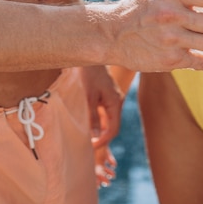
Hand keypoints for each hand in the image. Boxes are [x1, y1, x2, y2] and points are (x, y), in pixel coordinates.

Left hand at [79, 66, 123, 187]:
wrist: (88, 55)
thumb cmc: (88, 74)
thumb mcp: (88, 97)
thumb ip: (92, 117)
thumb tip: (95, 136)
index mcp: (115, 103)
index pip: (113, 130)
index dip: (103, 142)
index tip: (91, 148)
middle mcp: (116, 101)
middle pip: (112, 126)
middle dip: (101, 138)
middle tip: (88, 146)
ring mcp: (112, 98)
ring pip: (107, 119)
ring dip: (98, 129)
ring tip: (86, 137)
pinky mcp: (105, 95)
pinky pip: (103, 112)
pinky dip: (96, 120)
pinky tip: (86, 123)